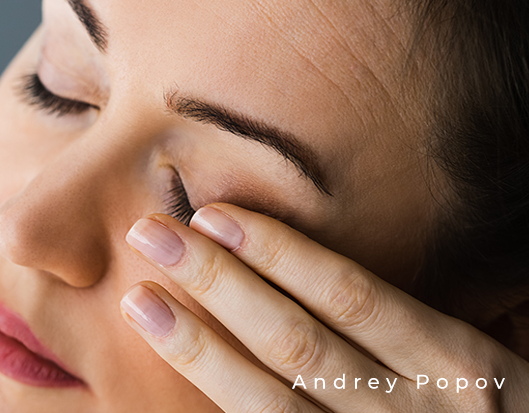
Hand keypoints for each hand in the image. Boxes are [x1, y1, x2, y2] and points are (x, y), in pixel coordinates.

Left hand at [119, 203, 528, 411]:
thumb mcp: (467, 368)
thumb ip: (408, 328)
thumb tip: (307, 269)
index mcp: (455, 364)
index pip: (350, 296)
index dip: (277, 253)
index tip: (212, 215)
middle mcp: (413, 412)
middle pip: (296, 340)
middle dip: (217, 282)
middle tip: (151, 234)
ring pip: (270, 399)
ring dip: (198, 347)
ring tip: (141, 300)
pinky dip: (217, 403)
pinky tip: (175, 368)